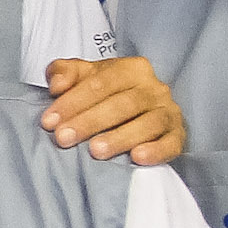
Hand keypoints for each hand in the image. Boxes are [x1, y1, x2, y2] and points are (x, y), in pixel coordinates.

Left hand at [40, 55, 185, 166]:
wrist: (142, 108)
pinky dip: (156, 150)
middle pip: (122, 104)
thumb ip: (65, 72)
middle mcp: (154, 88)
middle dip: (90, 121)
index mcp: (131, 69)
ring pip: (147, 123)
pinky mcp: (178, 134)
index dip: (73, 101)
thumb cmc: (108, 92)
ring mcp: (169, 111)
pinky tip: (137, 158)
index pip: (101, 83)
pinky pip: (171, 143)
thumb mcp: (85, 76)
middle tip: (64, 138)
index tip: (49, 121)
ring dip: (120, 137)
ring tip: (95, 151)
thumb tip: (56, 84)